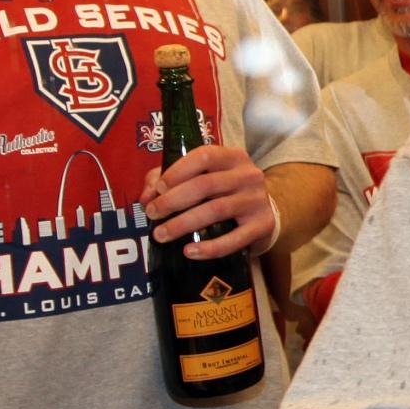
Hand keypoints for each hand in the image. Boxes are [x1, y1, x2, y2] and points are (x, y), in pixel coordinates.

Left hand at [144, 143, 277, 257]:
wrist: (262, 213)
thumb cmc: (224, 192)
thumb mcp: (202, 177)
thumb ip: (168, 180)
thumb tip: (146, 197)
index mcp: (233, 156)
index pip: (204, 156)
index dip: (178, 172)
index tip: (159, 188)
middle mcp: (248, 175)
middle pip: (206, 185)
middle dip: (173, 200)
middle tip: (153, 214)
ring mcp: (257, 200)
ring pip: (216, 210)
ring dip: (183, 224)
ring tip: (161, 235)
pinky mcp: (263, 225)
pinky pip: (234, 239)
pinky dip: (209, 248)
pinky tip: (189, 252)